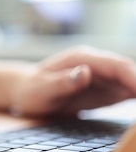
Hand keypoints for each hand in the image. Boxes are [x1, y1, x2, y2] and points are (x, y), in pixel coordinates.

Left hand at [11, 45, 135, 116]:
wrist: (26, 93)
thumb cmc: (31, 90)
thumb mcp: (42, 89)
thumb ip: (63, 82)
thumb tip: (85, 72)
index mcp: (83, 58)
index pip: (116, 66)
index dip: (134, 78)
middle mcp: (98, 64)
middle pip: (130, 73)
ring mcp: (104, 77)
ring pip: (132, 83)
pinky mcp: (106, 90)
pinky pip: (128, 93)